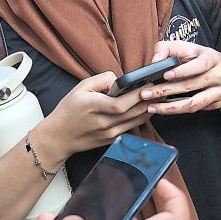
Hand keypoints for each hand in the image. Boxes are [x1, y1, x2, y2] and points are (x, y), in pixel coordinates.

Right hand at [32, 72, 150, 163]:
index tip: (148, 83)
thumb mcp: (80, 87)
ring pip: (137, 121)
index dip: (137, 95)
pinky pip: (132, 127)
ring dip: (149, 108)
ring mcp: (110, 134)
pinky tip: (147, 108)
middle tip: (160, 88)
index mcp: (95, 107)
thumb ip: (102, 80)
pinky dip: (142, 117)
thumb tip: (120, 79)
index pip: (121, 103)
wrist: (59, 137)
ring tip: (158, 96)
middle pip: (134, 112)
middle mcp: (104, 123)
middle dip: (149, 99)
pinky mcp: (113, 140)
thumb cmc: (69, 110)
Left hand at [139, 40, 220, 115]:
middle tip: (145, 93)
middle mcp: (219, 75)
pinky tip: (163, 109)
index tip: (165, 75)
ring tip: (152, 107)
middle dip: (166, 90)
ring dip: (170, 108)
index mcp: (212, 57)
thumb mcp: (186, 47)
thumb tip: (154, 61)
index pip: (199, 65)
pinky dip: (178, 111)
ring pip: (194, 103)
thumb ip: (166, 49)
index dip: (182, 71)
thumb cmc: (199, 57)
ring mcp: (220, 91)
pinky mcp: (217, 103)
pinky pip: (196, 109)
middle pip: (191, 85)